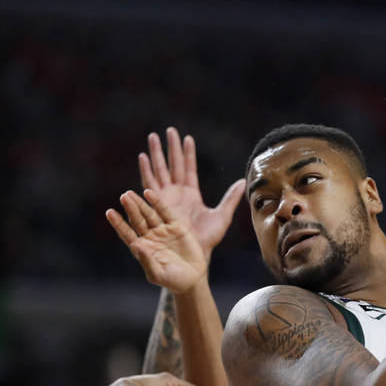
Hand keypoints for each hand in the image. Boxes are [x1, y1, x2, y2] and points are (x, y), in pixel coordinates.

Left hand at [107, 189, 206, 292]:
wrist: (193, 278)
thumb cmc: (173, 280)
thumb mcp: (158, 274)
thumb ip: (146, 260)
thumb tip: (136, 245)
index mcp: (142, 249)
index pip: (127, 233)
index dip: (119, 223)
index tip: (110, 212)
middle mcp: (150, 237)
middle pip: (137, 220)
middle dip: (130, 209)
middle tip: (123, 197)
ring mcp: (162, 231)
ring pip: (149, 214)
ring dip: (140, 204)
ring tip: (130, 194)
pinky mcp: (175, 227)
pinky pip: (165, 212)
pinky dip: (157, 203)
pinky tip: (149, 193)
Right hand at [138, 127, 245, 258]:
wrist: (193, 255)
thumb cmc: (207, 240)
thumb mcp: (222, 216)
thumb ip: (231, 198)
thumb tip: (242, 181)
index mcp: (191, 194)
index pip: (189, 168)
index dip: (187, 153)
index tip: (187, 137)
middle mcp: (177, 194)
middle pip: (172, 165)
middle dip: (170, 147)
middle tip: (168, 130)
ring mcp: (165, 198)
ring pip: (160, 171)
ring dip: (156, 154)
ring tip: (153, 137)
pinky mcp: (156, 205)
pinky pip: (149, 184)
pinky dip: (146, 170)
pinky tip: (143, 157)